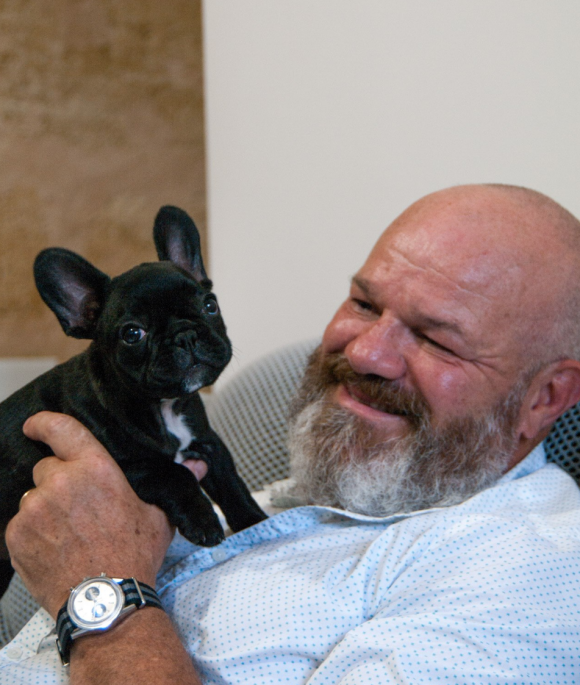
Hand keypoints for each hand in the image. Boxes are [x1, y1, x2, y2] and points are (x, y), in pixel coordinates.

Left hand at [5, 412, 173, 618]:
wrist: (106, 601)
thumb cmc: (132, 557)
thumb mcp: (158, 516)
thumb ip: (173, 484)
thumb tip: (198, 466)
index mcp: (97, 469)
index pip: (63, 429)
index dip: (45, 423)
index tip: (35, 426)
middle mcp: (62, 483)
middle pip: (48, 468)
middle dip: (59, 482)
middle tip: (78, 509)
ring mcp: (35, 509)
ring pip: (33, 497)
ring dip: (45, 509)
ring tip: (69, 534)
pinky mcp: (17, 535)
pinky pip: (20, 524)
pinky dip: (33, 533)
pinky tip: (55, 548)